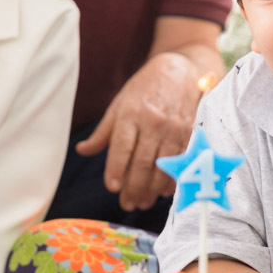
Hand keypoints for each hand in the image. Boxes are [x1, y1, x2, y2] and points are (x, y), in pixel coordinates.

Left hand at [76, 52, 201, 210]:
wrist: (181, 69)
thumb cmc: (145, 87)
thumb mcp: (120, 103)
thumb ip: (103, 131)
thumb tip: (82, 150)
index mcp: (131, 112)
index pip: (122, 146)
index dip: (117, 169)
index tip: (112, 187)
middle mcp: (153, 121)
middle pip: (143, 162)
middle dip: (134, 187)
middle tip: (127, 204)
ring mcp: (173, 128)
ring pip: (162, 166)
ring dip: (152, 189)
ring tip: (142, 202)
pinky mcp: (189, 132)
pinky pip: (180, 161)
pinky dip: (171, 179)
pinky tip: (162, 192)